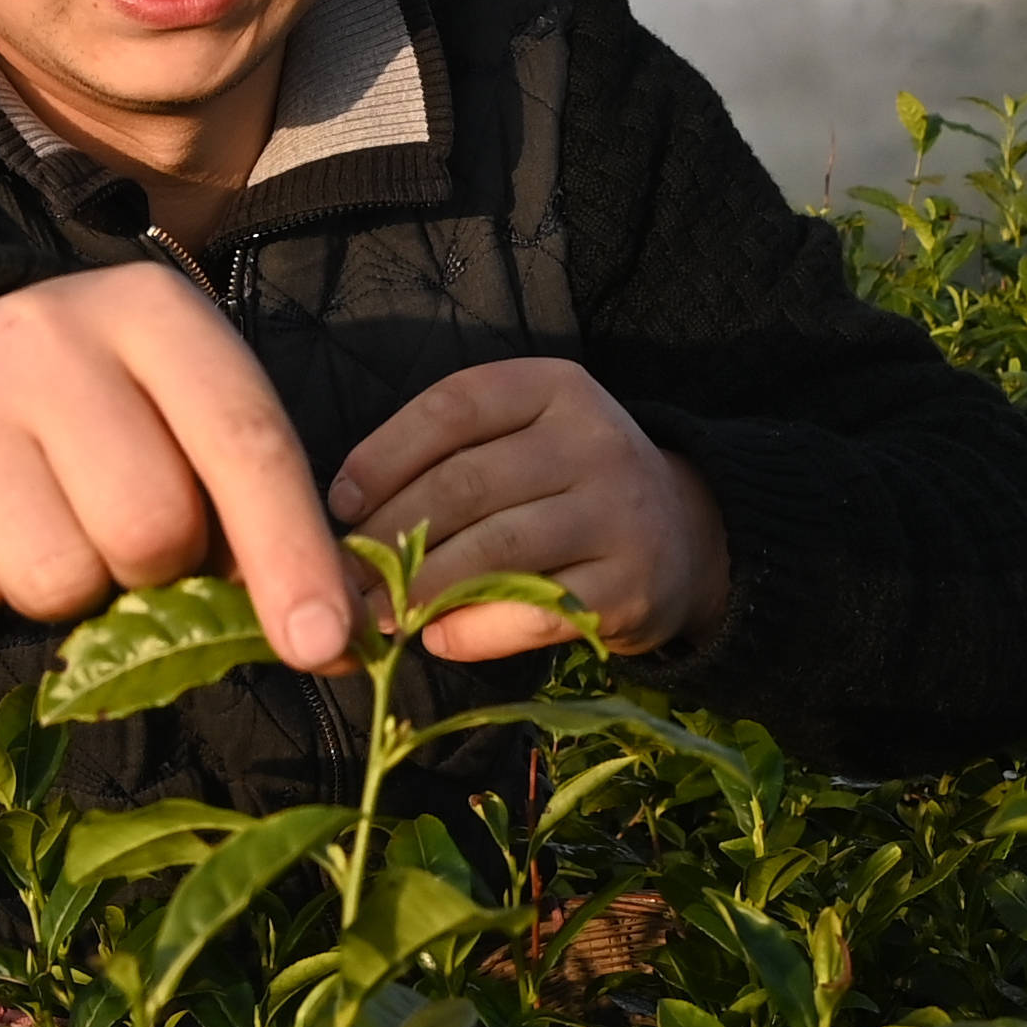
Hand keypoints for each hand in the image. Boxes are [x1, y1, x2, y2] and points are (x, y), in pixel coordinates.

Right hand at [0, 265, 357, 669]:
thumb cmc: (106, 413)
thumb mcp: (192, 424)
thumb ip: (263, 516)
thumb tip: (332, 642)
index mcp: (152, 311)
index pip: (244, 444)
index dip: (291, 555)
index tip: (323, 647)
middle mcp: (45, 332)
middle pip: (148, 529)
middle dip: (159, 571)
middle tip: (133, 541)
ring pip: (57, 578)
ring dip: (76, 588)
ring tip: (56, 525)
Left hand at [330, 357, 730, 663]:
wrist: (685, 536)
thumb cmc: (569, 485)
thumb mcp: (524, 439)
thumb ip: (450, 460)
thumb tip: (348, 522)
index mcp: (556, 389)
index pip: (454, 408)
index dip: (384, 456)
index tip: (340, 504)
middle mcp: (595, 442)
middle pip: (466, 484)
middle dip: (390, 535)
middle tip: (346, 576)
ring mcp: (618, 515)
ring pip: (494, 551)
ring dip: (420, 589)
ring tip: (378, 612)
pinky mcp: (629, 587)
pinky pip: (532, 612)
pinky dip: (474, 632)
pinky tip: (438, 638)